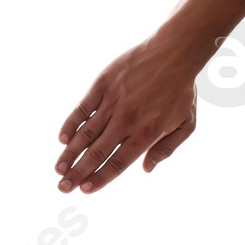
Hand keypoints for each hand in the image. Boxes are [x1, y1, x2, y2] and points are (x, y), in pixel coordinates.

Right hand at [56, 40, 199, 192]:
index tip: (85, 190)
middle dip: (78, 173)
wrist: (173, 53)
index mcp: (146, 133)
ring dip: (70, 154)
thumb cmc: (181, 91)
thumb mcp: (186, 124)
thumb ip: (166, 149)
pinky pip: (82, 109)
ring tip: (58, 170)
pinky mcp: (102, 86)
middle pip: (97, 153)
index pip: (118, 163)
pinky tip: (61, 139)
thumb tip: (146, 169)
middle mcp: (126, 121)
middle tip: (63, 188)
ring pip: (85, 134)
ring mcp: (112, 103)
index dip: (100, 178)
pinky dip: (70, 124)